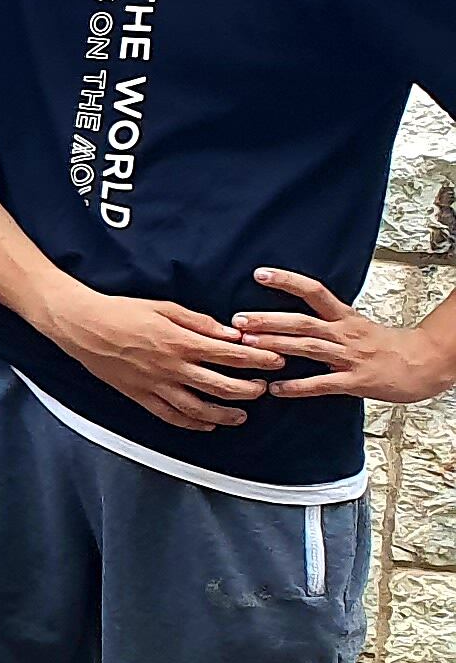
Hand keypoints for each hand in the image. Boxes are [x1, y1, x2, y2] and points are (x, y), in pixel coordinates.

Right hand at [54, 286, 282, 430]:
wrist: (80, 325)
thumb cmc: (120, 310)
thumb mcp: (164, 307)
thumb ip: (199, 322)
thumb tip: (230, 334)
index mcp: (180, 342)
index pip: (231, 356)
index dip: (258, 360)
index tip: (275, 361)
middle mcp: (172, 368)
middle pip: (222, 386)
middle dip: (250, 389)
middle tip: (264, 388)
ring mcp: (155, 386)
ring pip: (199, 409)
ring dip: (226, 414)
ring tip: (242, 415)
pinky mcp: (139, 396)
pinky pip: (170, 417)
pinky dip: (192, 424)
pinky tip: (206, 425)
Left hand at [232, 268, 455, 403]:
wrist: (424, 363)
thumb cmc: (387, 346)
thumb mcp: (356, 326)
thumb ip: (326, 322)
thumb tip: (288, 320)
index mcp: (344, 317)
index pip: (314, 291)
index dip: (287, 281)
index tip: (259, 273)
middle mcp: (344, 333)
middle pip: (302, 321)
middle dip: (268, 320)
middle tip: (237, 319)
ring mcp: (350, 357)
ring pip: (308, 347)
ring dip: (275, 346)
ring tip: (247, 346)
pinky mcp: (356, 380)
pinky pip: (322, 384)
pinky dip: (297, 387)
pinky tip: (276, 388)